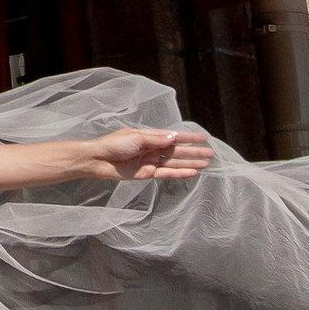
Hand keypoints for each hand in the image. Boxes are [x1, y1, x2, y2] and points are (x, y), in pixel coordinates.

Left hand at [80, 125, 213, 181]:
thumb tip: (175, 137)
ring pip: (175, 162)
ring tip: (206, 164)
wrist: (97, 160)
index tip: (205, 138)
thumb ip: (157, 140)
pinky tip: (191, 173)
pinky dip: (179, 173)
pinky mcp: (146, 174)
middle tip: (211, 154)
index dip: (190, 138)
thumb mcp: (136, 138)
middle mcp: (152, 148)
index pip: (174, 136)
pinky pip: (166, 173)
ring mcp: (150, 161)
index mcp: (150, 136)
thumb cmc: (113, 145)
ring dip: (190, 163)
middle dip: (194, 152)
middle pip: (178, 151)